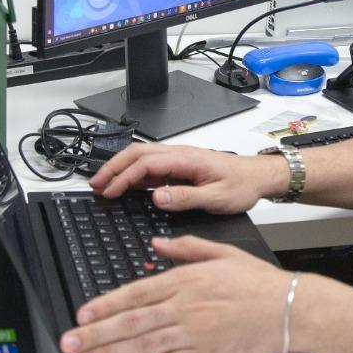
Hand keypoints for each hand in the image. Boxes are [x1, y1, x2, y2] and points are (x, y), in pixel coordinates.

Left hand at [59, 236, 292, 352]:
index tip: (81, 314)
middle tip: (69, 342)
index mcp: (185, 280)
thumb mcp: (221, 253)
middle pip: (130, 322)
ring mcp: (193, 333)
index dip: (104, 305)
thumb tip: (157, 244)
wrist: (292, 309)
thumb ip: (186, 248)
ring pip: (142, 345)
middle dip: (95, 333)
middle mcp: (184, 306)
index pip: (135, 293)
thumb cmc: (260, 283)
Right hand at [89, 142, 282, 213]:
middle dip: (112, 168)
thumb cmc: (241, 185)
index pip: (145, 164)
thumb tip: (158, 197)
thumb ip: (186, 198)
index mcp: (186, 159)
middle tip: (95, 185)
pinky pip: (150, 166)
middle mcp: (179, 155)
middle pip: (136, 154)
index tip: (109, 192)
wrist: (257, 176)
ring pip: (141, 157)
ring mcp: (177, 159)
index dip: (123, 177)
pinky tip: (124, 185)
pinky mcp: (179, 167)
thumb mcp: (216, 198)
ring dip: (119, 168)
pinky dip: (132, 174)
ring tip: (103, 184)